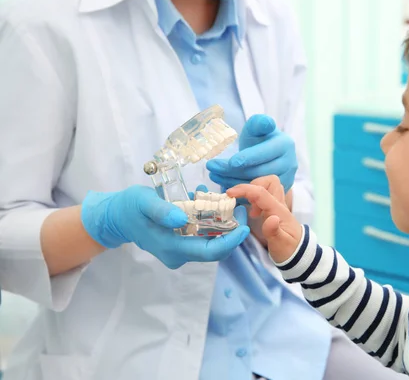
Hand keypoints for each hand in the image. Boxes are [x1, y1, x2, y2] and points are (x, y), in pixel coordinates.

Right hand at [81, 185, 249, 268]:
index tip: (244, 226)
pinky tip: (209, 203)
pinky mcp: (180, 244)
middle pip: (214, 249)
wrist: (115, 217)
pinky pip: (201, 236)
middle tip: (239, 208)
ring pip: (210, 242)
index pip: (210, 251)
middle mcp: (178, 254)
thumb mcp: (143, 202)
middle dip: (231, 231)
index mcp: (171, 248)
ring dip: (222, 225)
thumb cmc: (128, 207)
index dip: (231, 241)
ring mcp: (179, 251)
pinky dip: (210, 222)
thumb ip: (162, 211)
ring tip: (226, 202)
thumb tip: (183, 219)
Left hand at [206, 114, 297, 192]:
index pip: (264, 153)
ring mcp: (286, 179)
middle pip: (259, 171)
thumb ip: (259, 123)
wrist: (267, 155)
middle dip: (233, 171)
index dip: (247, 158)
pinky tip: (224, 183)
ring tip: (214, 175)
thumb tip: (267, 123)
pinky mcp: (279, 193)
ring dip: (232, 181)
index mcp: (285, 144)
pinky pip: (256, 195)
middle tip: (212, 168)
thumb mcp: (257, 127)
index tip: (230, 162)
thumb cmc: (260, 139)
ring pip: (256, 185)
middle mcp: (289, 163)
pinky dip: (239, 191)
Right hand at [227, 177, 301, 262]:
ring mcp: (278, 206)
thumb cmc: (289, 250)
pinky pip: (266, 195)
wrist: (299, 254)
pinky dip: (256, 198)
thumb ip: (274, 232)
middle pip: (270, 182)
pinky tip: (253, 213)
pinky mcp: (275, 209)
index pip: (262, 193)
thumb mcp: (280, 245)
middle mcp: (279, 205)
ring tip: (250, 210)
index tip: (230, 193)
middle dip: (253, 186)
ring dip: (255, 192)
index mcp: (279, 211)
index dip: (245, 190)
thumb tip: (271, 218)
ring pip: (269, 186)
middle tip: (245, 203)